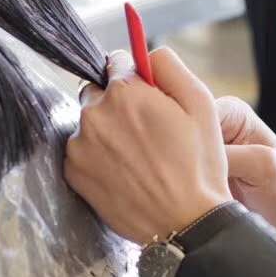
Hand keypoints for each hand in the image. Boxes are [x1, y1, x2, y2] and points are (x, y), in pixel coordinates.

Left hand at [64, 48, 231, 244]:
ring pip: (89, 124)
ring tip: (139, 158)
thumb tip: (146, 54)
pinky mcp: (74, 173)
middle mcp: (95, 114)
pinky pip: (81, 152)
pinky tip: (126, 172)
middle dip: (117, 103)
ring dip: (107, 132)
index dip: (136, 79)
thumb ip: (169, 67)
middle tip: (146, 131)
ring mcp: (80, 146)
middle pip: (98, 92)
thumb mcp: (202, 104)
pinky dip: (98, 157)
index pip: (116, 63)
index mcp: (125, 92)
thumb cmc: (199, 165)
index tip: (148, 97)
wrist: (186, 223)